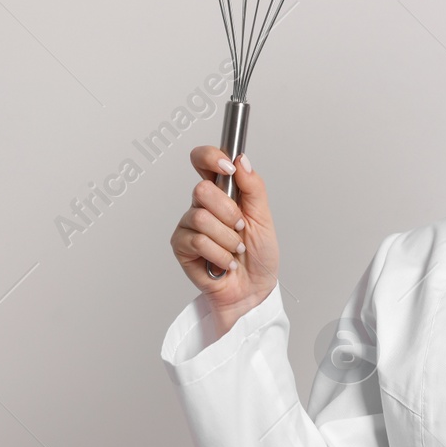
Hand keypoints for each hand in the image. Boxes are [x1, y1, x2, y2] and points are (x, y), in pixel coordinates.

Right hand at [170, 147, 279, 336]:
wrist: (253, 288)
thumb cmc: (259, 254)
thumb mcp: (263, 217)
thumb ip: (253, 187)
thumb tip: (241, 160)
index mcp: (222, 191)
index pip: (203, 160)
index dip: (210, 157)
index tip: (227, 167)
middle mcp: (202, 205)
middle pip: (201, 190)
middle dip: (229, 212)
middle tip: (239, 228)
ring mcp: (189, 225)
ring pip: (201, 218)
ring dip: (227, 238)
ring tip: (234, 249)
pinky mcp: (181, 246)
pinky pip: (197, 241)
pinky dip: (219, 254)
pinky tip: (224, 262)